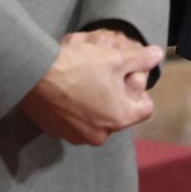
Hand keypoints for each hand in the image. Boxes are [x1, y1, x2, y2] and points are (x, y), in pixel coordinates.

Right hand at [20, 33, 160, 145]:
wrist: (33, 75)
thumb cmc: (77, 66)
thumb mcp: (115, 57)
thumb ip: (140, 59)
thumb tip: (157, 55)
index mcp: (118, 118)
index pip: (144, 109)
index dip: (140, 90)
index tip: (128, 76)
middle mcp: (99, 134)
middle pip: (118, 113)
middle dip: (115, 95)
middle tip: (104, 74)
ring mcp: (76, 136)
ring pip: (96, 117)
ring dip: (94, 102)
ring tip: (84, 79)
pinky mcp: (57, 132)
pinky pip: (74, 121)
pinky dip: (75, 108)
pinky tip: (68, 89)